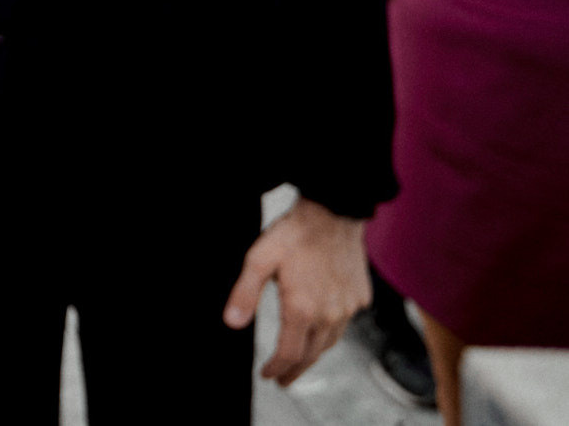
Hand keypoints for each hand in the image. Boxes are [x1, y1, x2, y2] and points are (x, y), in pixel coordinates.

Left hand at [224, 196, 368, 383]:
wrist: (334, 213)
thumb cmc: (292, 235)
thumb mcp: (258, 260)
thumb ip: (245, 294)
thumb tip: (232, 324)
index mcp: (302, 309)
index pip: (289, 353)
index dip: (277, 368)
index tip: (267, 376)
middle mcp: (329, 314)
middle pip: (311, 354)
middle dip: (295, 370)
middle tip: (283, 380)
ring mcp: (348, 307)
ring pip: (331, 342)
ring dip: (314, 354)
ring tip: (301, 360)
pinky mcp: (360, 297)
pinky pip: (345, 323)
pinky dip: (331, 332)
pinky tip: (322, 329)